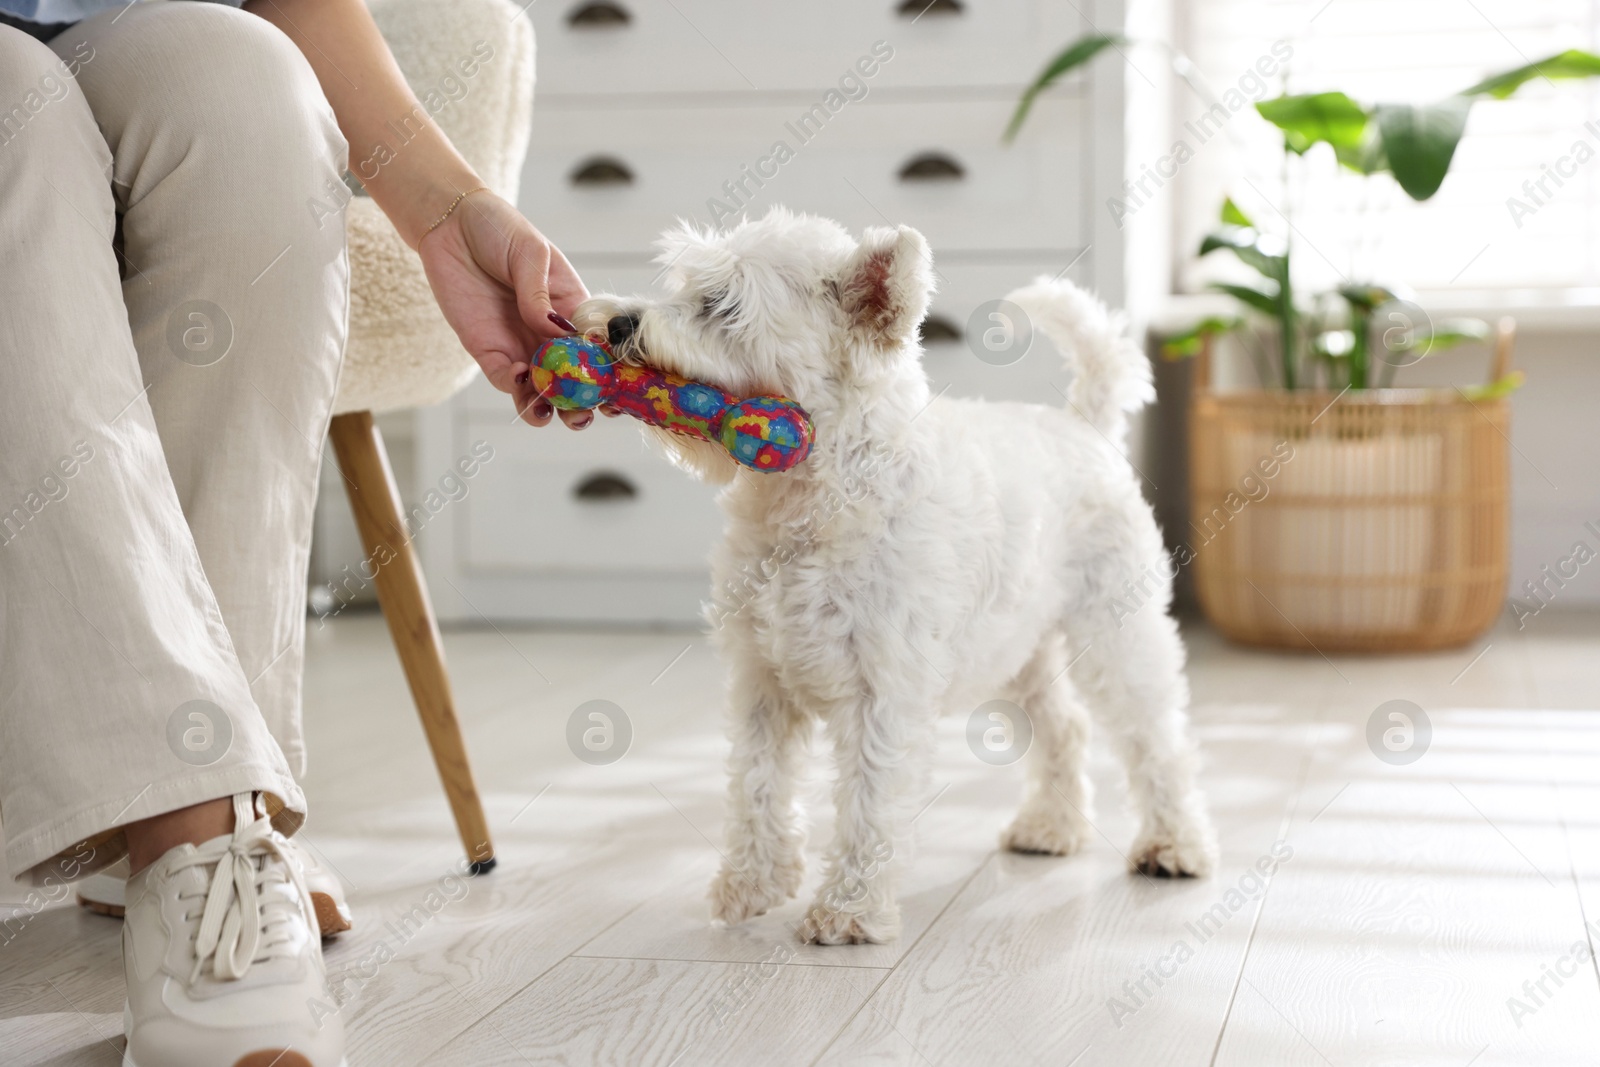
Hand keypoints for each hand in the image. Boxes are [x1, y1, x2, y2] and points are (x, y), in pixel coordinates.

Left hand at [417, 189, 591, 428]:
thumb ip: (539, 293)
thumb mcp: (530, 252)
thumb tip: (552, 331)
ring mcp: (518, 344)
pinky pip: (502, 377)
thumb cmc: (500, 229)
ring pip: (537, 388)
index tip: (614, 392)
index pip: (596, 349)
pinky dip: (513, 385)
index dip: (608, 374)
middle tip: (581, 416)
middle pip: (570, 379)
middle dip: (578, 403)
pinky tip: (519, 378)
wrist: (451, 224)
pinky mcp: (487, 349)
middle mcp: (549, 334)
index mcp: (571, 310)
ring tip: (545, 414)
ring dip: (544, 407)